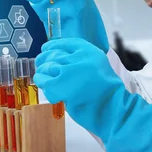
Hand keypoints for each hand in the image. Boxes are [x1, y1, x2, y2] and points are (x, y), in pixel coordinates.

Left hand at [34, 38, 151, 151]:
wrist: (111, 107)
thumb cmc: (106, 91)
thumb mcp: (99, 66)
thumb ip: (83, 61)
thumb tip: (61, 59)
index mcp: (89, 51)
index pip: (65, 43)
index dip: (52, 46)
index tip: (46, 49)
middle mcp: (78, 58)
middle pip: (53, 54)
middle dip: (44, 59)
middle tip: (41, 65)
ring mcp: (68, 71)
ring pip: (46, 67)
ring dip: (42, 72)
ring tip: (43, 77)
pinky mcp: (60, 86)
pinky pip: (44, 80)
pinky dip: (42, 82)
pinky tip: (45, 85)